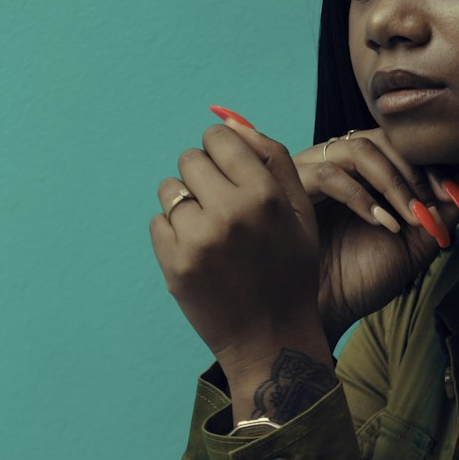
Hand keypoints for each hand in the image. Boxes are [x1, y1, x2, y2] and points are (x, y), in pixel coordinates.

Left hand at [150, 123, 324, 376]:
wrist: (272, 339)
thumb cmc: (290, 269)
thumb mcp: (300, 212)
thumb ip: (272, 159)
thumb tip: (229, 120)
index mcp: (265, 195)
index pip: (218, 139)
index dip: (222, 153)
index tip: (230, 174)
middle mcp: (230, 213)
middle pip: (189, 160)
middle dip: (203, 177)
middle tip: (222, 207)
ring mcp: (197, 241)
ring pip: (169, 191)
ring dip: (185, 205)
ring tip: (212, 233)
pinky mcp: (173, 265)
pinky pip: (158, 223)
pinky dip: (174, 235)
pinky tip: (201, 256)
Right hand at [291, 128, 458, 340]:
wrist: (324, 310)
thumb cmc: (365, 277)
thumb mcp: (418, 240)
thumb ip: (448, 204)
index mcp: (370, 172)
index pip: (407, 146)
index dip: (436, 166)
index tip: (455, 198)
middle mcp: (343, 164)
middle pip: (386, 139)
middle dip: (418, 172)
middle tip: (435, 205)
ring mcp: (315, 171)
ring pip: (360, 149)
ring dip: (394, 182)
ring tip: (410, 219)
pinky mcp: (292, 187)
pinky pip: (330, 174)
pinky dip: (363, 198)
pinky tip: (383, 225)